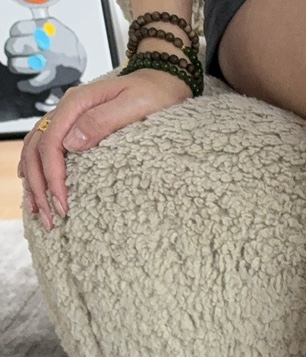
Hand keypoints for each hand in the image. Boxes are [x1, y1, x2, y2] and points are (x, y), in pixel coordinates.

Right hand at [18, 67, 192, 231]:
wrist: (162, 80)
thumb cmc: (153, 93)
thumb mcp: (133, 105)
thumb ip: (102, 122)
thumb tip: (72, 144)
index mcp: (77, 104)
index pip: (52, 145)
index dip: (54, 177)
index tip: (63, 204)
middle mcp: (67, 110)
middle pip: (38, 150)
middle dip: (41, 186)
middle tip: (51, 218)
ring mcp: (70, 119)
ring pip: (37, 150)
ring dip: (36, 181)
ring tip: (39, 211)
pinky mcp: (76, 127)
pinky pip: (47, 148)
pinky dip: (39, 169)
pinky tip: (35, 185)